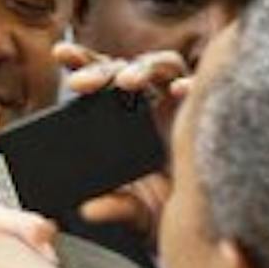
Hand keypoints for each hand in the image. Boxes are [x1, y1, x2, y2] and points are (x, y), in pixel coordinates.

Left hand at [56, 43, 185, 235]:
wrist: (204, 216)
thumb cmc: (165, 203)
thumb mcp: (136, 208)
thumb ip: (114, 207)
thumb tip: (89, 210)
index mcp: (124, 115)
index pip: (102, 79)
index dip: (83, 61)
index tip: (59, 52)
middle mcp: (151, 100)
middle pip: (125, 68)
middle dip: (100, 70)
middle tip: (79, 83)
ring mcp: (180, 100)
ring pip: (162, 64)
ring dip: (143, 68)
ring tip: (126, 83)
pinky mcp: (208, 106)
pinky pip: (202, 85)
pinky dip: (191, 84)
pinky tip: (180, 91)